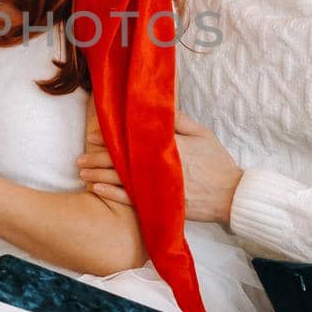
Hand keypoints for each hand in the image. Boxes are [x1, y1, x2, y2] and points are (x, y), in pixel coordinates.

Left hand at [77, 111, 239, 225]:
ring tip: (81, 173)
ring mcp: (159, 186)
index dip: (111, 139)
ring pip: (121, 180)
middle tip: (79, 157)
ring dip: (98, 175)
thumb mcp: (202, 134)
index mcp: (170, 145)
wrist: (231, 196)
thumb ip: (180, 120)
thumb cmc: (217, 162)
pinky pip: (131, 200)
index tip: (95, 137)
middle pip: (122, 160)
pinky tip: (96, 190)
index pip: (133, 139)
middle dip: (98, 158)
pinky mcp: (160, 203)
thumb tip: (158, 107)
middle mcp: (160, 165)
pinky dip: (112, 194)